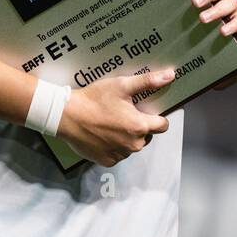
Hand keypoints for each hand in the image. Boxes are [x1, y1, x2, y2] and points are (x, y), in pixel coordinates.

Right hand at [56, 69, 175, 166]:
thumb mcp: (122, 85)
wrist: (66, 115)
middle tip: (122, 113)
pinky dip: (114, 146)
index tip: (146, 111)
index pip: (163, 126)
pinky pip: (118, 154)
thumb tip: (170, 75)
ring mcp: (120, 154)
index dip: (156, 117)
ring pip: (132, 145)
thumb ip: (148, 81)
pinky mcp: (107, 160)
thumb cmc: (94, 100)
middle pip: (146, 135)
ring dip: (126, 136)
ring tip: (110, 122)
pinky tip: (103, 133)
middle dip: (138, 126)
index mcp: (140, 126)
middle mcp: (133, 144)